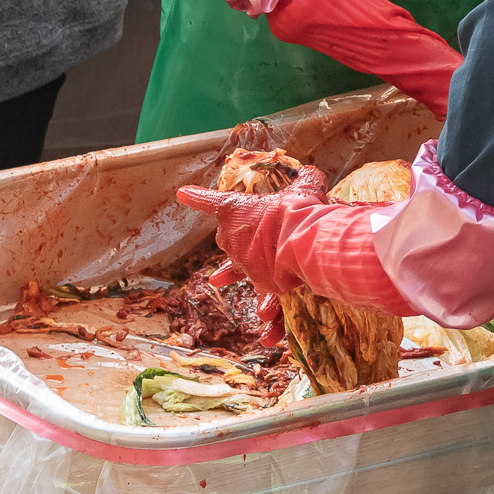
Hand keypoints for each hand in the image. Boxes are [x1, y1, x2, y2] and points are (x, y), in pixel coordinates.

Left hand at [176, 168, 328, 294]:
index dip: (197, 197)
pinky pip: (257, 287)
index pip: (211, 201)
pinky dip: (263, 304)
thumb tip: (310, 174)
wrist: (303, 245)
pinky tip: (264, 319)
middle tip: (244, 234)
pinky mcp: (259, 282)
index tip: (183, 194)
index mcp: (237, 210)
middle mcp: (232, 238)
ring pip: (233, 267)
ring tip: (216, 279)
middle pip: (225, 237)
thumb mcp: (305, 187)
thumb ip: (305, 181)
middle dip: (232, 235)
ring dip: (228, 272)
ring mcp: (243, 263)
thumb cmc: (298, 211)